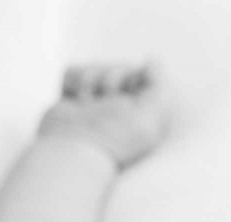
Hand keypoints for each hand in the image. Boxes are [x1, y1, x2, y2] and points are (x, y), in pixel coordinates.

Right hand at [38, 61, 169, 168]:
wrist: (71, 151)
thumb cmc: (114, 139)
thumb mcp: (150, 117)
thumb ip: (160, 86)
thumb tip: (152, 61)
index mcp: (141, 114)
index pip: (142, 76)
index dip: (134, 80)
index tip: (128, 98)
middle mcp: (119, 109)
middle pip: (118, 69)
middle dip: (111, 80)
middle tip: (106, 104)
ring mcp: (93, 104)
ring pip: (95, 68)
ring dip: (91, 82)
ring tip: (87, 105)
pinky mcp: (70, 99)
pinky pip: (73, 72)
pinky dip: (73, 82)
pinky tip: (74, 101)